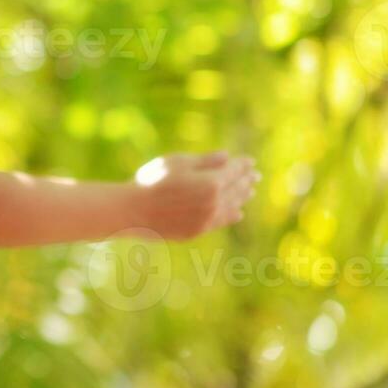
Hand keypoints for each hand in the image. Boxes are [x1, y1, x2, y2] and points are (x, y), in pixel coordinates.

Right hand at [132, 150, 258, 240]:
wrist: (132, 212)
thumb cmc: (151, 181)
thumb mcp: (176, 163)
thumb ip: (204, 161)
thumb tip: (226, 157)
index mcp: (211, 182)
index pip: (234, 171)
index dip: (243, 164)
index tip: (249, 161)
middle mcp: (215, 202)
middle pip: (236, 188)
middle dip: (246, 180)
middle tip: (255, 175)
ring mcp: (208, 218)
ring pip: (232, 206)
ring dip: (242, 197)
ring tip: (249, 192)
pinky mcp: (199, 230)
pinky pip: (222, 221)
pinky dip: (232, 215)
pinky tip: (238, 212)